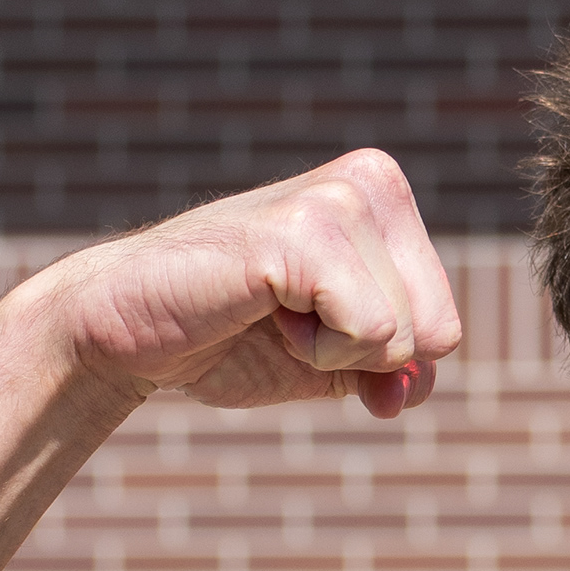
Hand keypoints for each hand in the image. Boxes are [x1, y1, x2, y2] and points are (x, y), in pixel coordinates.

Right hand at [34, 150, 463, 419]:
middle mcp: (373, 180)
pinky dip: (314, 352)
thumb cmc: (226, 339)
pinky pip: (371, 334)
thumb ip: (395, 372)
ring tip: (268, 310)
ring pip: (405, 338)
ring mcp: (340, 199)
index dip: (380, 361)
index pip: (446, 326)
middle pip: (438, 333)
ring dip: (330, 354)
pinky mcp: (305, 232)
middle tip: (282, 320)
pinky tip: (260, 309)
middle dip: (361, 359)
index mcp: (387, 197)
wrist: (123, 332)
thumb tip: (418, 389)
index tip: (307, 326)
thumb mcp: (333, 364)